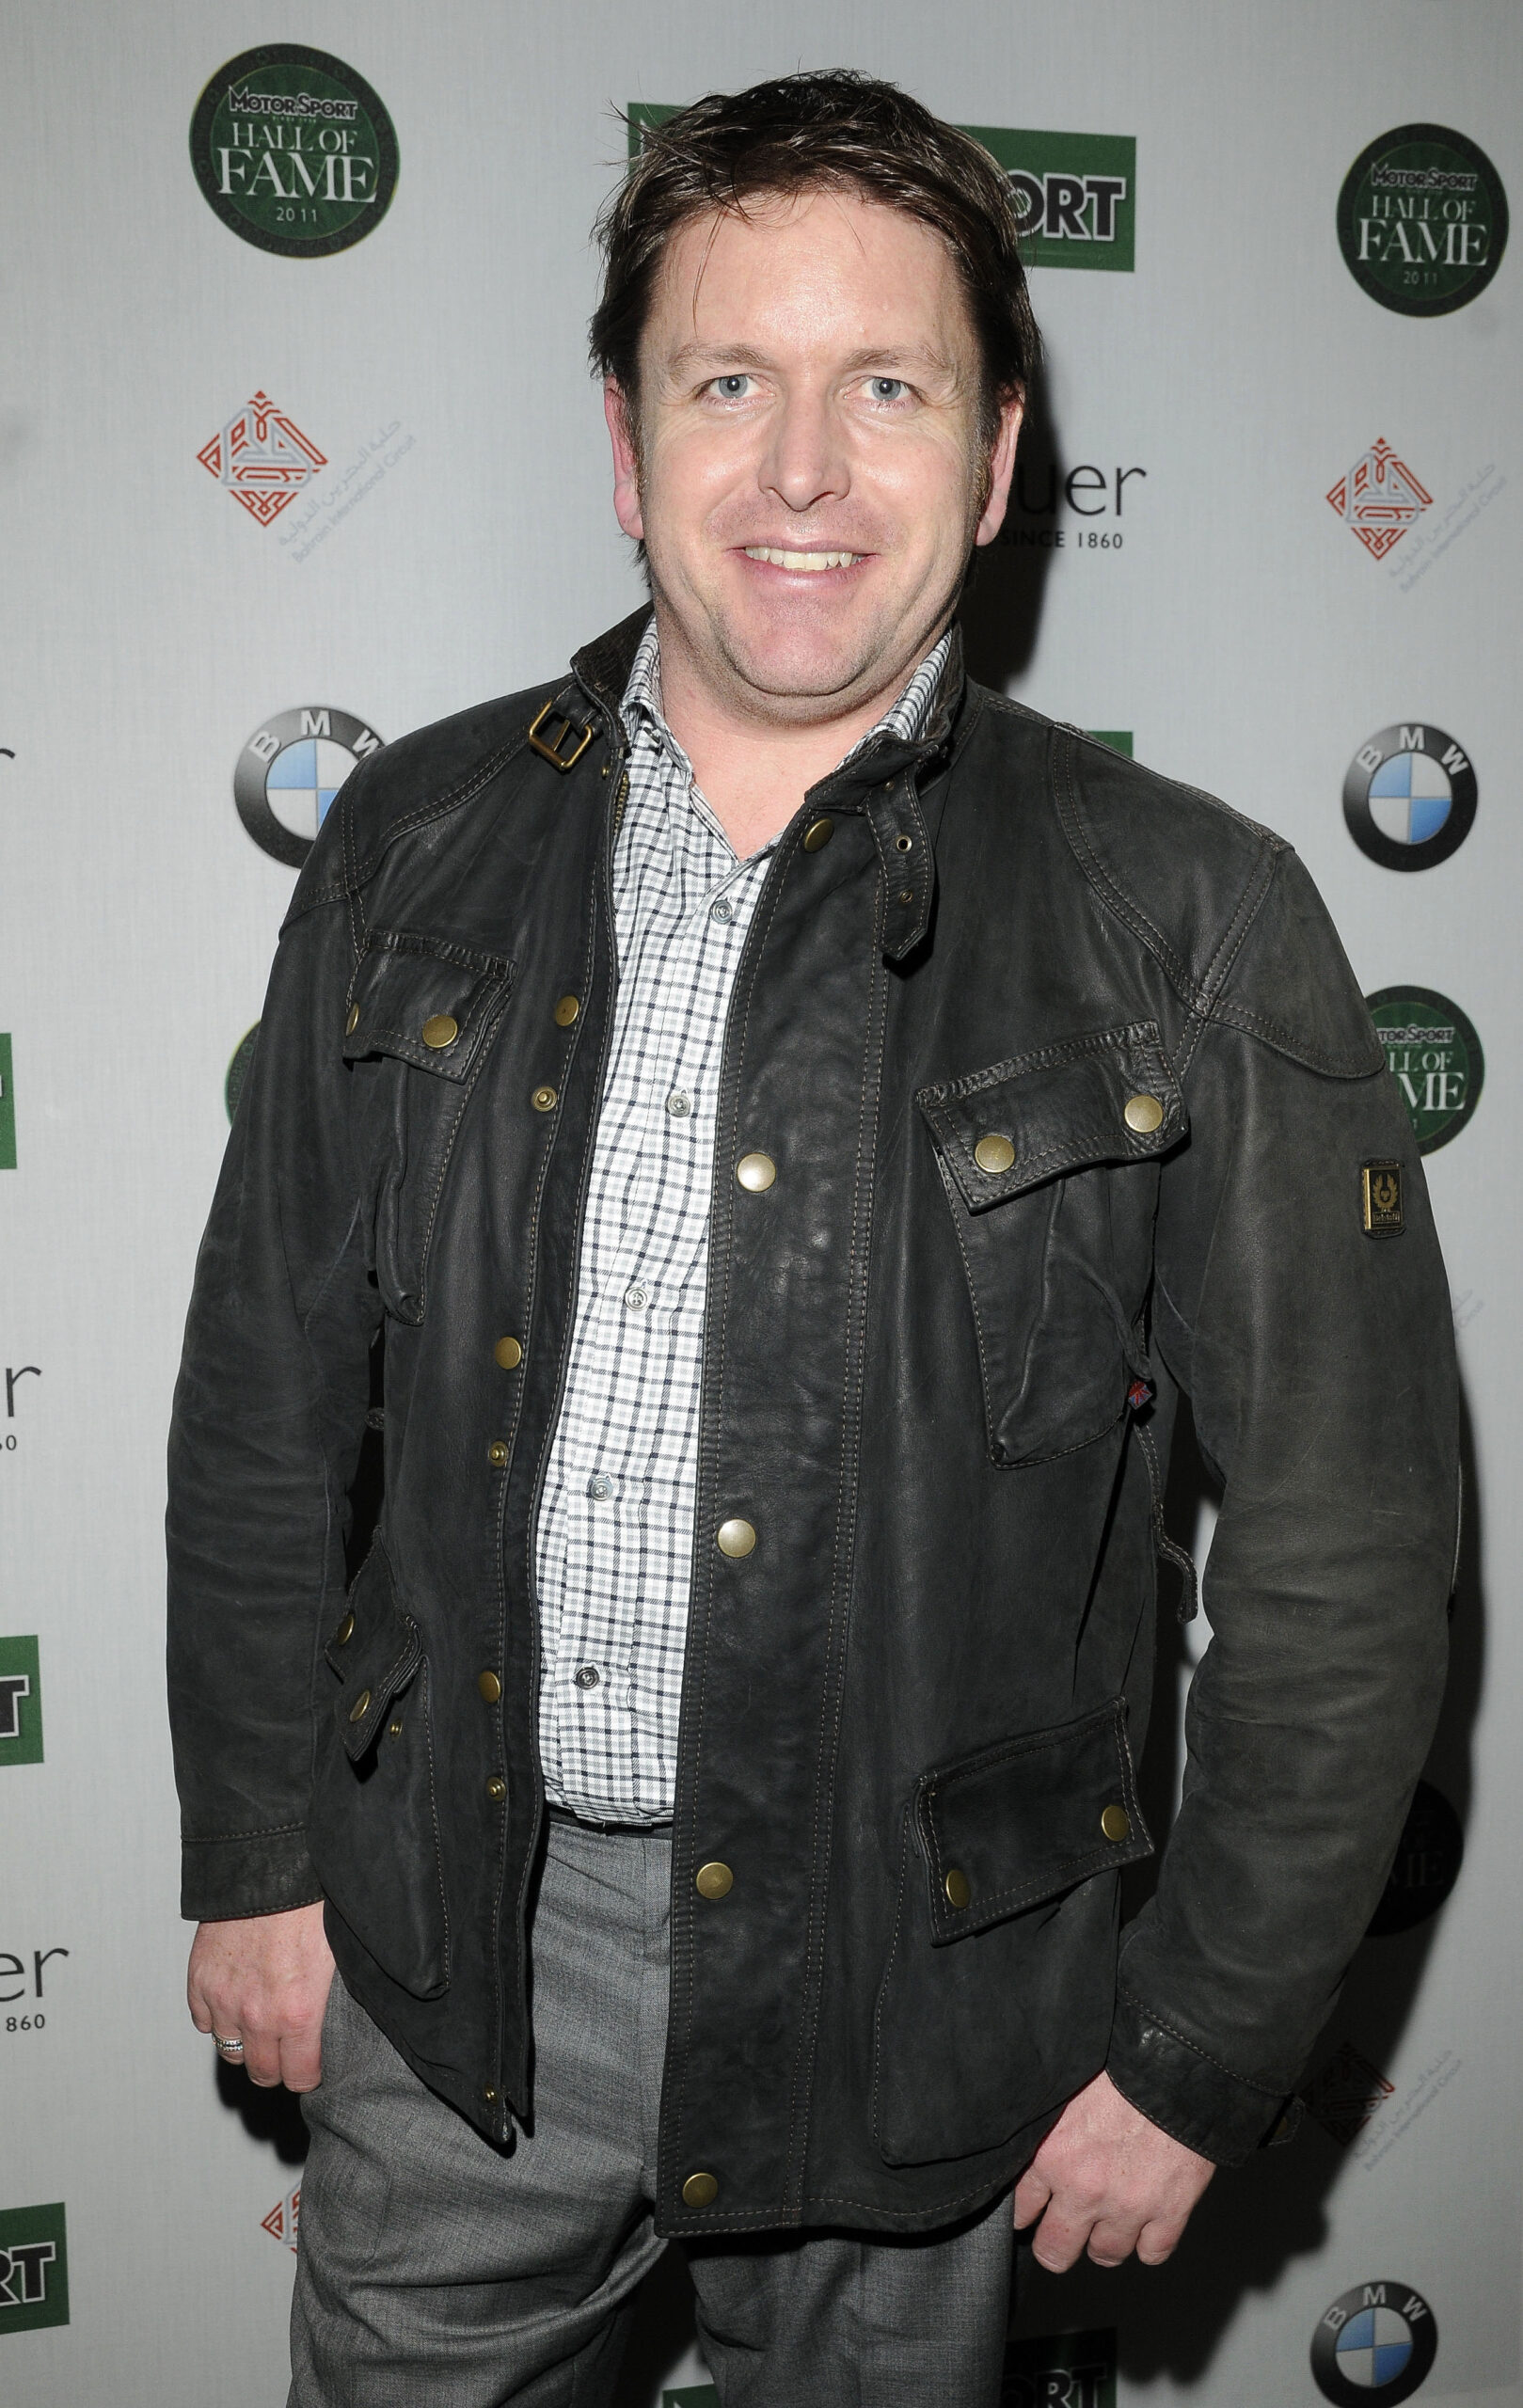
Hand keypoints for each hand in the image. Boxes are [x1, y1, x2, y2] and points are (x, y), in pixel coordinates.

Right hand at [187, 1902, 334, 2091]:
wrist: (269, 1866)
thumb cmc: (311, 1903)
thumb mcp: (339, 1956)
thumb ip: (333, 2000)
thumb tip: (341, 2021)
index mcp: (299, 2013)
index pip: (299, 2077)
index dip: (309, 2074)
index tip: (313, 2064)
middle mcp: (257, 2015)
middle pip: (261, 2074)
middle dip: (277, 2068)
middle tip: (287, 2051)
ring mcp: (224, 2000)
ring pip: (230, 2051)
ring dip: (246, 2043)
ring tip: (260, 2024)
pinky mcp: (199, 1981)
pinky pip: (204, 2022)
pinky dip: (217, 2018)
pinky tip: (234, 2001)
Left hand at [1013, 2070, 1213, 2269]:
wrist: (1175, 2061)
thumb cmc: (1117, 2062)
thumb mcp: (1062, 2088)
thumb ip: (1042, 2123)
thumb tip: (1024, 2135)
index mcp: (1051, 2155)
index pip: (1022, 2210)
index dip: (1027, 2212)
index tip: (1033, 2210)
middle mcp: (1085, 2189)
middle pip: (1055, 2250)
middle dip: (1055, 2244)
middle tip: (1061, 2233)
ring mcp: (1128, 2206)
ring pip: (1105, 2255)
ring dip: (1104, 2242)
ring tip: (1105, 2224)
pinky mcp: (1170, 2212)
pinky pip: (1153, 2253)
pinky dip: (1148, 2243)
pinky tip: (1144, 2225)